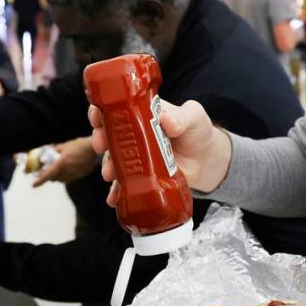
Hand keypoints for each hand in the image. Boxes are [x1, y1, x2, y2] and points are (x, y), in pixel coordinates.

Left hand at [32, 137, 97, 186]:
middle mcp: (67, 171)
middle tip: (43, 173)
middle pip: (54, 178)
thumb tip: (51, 151)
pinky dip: (65, 176)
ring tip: (55, 171)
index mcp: (62, 163)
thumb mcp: (66, 145)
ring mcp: (74, 174)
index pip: (48, 174)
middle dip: (48, 177)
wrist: (95, 150)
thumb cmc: (80, 145)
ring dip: (56, 177)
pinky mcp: (80, 176)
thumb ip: (57, 149)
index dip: (40, 180)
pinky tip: (66, 171)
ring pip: (61, 180)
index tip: (33, 185)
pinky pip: (69, 179)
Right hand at [90, 99, 231, 206]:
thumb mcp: (193, 117)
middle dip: (99, 138)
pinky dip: (116, 192)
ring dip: (107, 166)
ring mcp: (135, 156)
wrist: (208, 160)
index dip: (101, 110)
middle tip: (101, 144)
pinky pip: (124, 185)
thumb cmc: (198, 131)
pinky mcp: (141, 177)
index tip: (97, 116)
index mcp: (142, 114)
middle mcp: (133, 134)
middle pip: (108, 134)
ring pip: (113, 160)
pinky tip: (113, 198)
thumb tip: (166, 119)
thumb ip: (183, 116)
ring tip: (110, 173)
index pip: (115, 108)